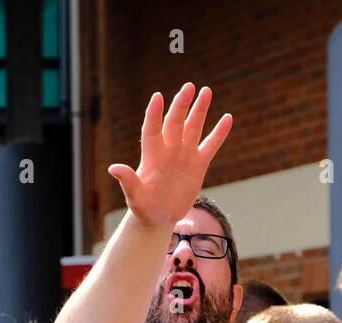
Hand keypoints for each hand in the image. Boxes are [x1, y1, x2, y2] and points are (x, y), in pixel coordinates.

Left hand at [107, 83, 231, 229]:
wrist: (159, 217)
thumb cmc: (144, 208)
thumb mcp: (135, 197)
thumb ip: (128, 181)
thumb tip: (113, 168)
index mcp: (152, 155)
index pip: (152, 129)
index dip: (153, 114)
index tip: (157, 97)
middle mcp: (168, 150)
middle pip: (175, 122)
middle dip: (181, 105)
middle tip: (189, 87)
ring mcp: (184, 155)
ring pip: (193, 127)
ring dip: (199, 110)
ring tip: (206, 91)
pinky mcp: (198, 164)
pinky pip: (210, 145)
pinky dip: (219, 133)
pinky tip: (228, 118)